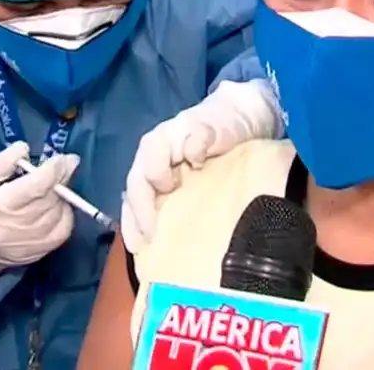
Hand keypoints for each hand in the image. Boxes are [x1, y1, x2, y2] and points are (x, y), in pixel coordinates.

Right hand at [0, 142, 78, 283]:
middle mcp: (17, 226)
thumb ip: (1, 163)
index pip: (35, 187)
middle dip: (62, 176)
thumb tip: (25, 149)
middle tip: (68, 162)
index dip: (53, 170)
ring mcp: (31, 242)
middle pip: (50, 198)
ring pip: (59, 212)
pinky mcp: (41, 251)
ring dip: (63, 194)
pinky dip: (65, 213)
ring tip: (56, 184)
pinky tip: (56, 205)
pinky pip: (64, 229)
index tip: (61, 158)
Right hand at [121, 79, 281, 253]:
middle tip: (147, 238)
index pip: (149, 156)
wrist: (239, 124)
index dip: (155, 174)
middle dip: (138, 211)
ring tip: (139, 250)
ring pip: (135, 200)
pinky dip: (143, 229)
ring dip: (134, 224)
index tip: (168, 189)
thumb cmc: (226, 124)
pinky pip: (146, 210)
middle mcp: (153, 158)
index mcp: (164, 139)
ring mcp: (156, 176)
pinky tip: (147, 250)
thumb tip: (191, 152)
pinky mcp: (163, 193)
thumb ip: (203, 134)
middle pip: (136, 183)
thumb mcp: (218, 124)